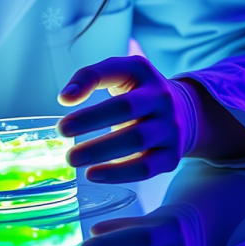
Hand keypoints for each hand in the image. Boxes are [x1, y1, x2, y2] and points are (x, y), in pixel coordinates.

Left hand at [56, 56, 197, 182]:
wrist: (183, 113)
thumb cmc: (137, 92)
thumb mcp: (118, 74)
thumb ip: (90, 77)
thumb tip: (65, 98)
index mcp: (144, 73)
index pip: (114, 71)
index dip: (88, 83)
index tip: (62, 100)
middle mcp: (162, 98)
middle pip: (126, 108)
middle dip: (91, 120)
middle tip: (61, 131)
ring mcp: (170, 128)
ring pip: (137, 141)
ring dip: (101, 151)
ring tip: (72, 158)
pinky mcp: (172, 156)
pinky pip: (146, 168)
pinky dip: (118, 173)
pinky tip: (93, 174)